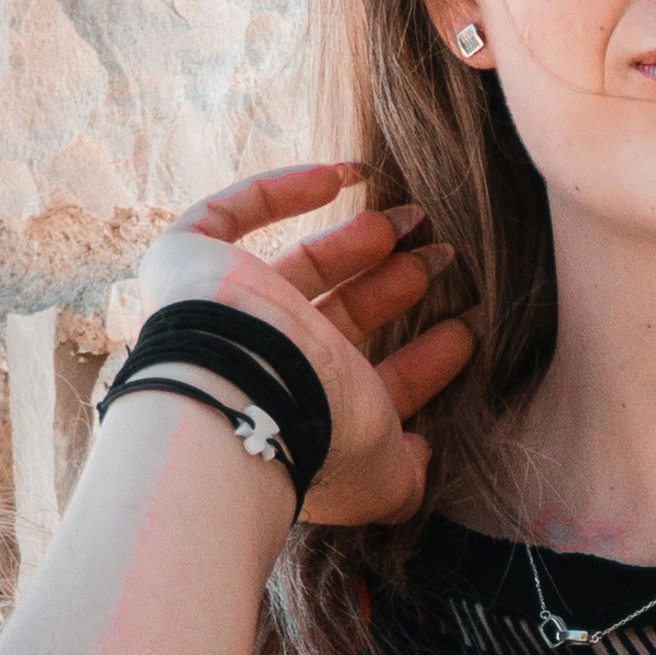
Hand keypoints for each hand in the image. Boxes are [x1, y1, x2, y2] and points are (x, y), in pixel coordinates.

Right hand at [127, 163, 478, 530]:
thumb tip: (424, 454)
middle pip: (340, 317)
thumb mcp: (385, 478)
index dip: (423, 359)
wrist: (234, 398)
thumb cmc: (315, 439)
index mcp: (307, 418)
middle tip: (442, 257)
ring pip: (297, 268)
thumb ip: (411, 478)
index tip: (469, 328)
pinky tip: (342, 176)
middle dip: (395, 286)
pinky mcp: (186, 266)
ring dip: (358, 240)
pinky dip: (278, 190)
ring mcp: (224, 315)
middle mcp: (266, 366)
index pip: (371, 383)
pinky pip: (224, 215)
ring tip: (415, 219)